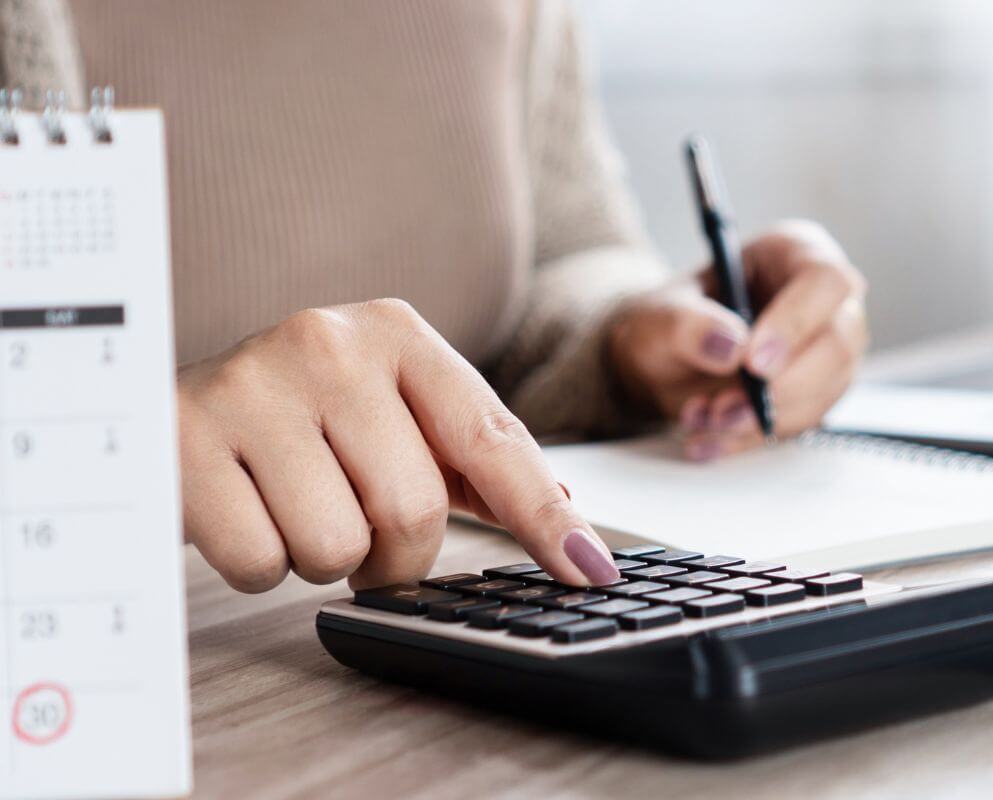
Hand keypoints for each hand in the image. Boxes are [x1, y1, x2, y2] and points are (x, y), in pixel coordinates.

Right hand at [177, 299, 619, 592]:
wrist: (171, 407)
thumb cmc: (301, 422)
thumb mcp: (392, 414)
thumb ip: (475, 459)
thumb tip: (567, 513)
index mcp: (397, 334)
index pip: (492, 439)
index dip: (545, 517)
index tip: (590, 571)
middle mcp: (329, 343)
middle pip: (414, 510)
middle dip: (394, 555)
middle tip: (361, 535)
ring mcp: (252, 386)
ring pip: (336, 546)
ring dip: (322, 557)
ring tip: (292, 508)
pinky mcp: (184, 440)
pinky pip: (259, 561)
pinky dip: (259, 562)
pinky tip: (243, 511)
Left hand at [607, 220, 866, 458]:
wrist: (661, 361)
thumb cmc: (668, 322)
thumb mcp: (657, 316)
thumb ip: (686, 324)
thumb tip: (731, 347)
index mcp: (793, 253)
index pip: (824, 281)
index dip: (795, 324)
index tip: (753, 364)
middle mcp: (824, 301)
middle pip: (838, 343)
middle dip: (781, 386)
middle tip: (723, 407)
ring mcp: (829, 350)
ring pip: (826, 390)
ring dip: (764, 417)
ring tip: (705, 419)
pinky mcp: (818, 393)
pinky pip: (804, 422)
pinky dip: (754, 437)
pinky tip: (711, 438)